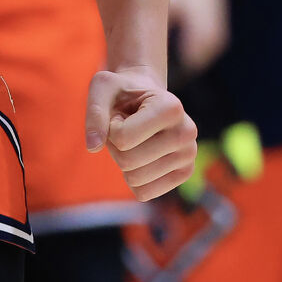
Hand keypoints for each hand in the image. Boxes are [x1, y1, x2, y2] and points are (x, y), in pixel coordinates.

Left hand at [85, 67, 197, 201]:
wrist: (144, 99)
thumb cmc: (122, 92)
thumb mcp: (102, 88)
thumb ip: (95, 112)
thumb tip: (93, 147)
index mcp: (171, 107)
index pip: (123, 138)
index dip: (110, 127)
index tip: (120, 114)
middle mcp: (187, 132)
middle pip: (128, 161)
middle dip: (115, 147)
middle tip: (125, 128)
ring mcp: (189, 156)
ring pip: (135, 179)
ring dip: (123, 160)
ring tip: (135, 139)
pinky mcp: (184, 174)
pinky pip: (144, 193)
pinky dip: (132, 178)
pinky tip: (142, 155)